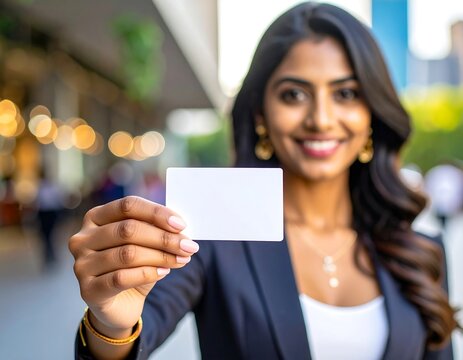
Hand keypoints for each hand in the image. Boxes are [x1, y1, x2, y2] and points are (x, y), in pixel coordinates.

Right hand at [69, 196, 198, 333]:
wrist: (120, 304)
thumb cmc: (133, 267)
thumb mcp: (145, 243)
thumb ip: (156, 230)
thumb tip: (179, 226)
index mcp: (96, 217)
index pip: (128, 206)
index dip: (156, 213)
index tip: (182, 225)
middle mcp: (83, 238)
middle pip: (128, 230)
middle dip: (163, 238)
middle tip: (188, 246)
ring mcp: (81, 264)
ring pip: (128, 254)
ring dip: (161, 257)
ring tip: (182, 260)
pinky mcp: (88, 290)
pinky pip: (122, 278)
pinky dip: (148, 273)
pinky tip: (164, 272)